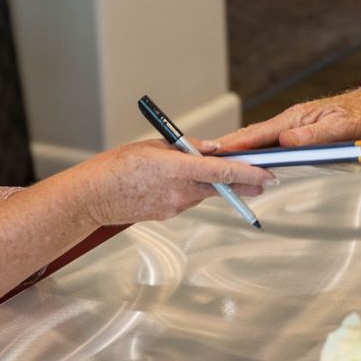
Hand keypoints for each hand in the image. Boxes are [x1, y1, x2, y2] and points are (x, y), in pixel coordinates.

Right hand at [81, 140, 275, 226]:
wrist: (91, 197)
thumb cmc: (116, 166)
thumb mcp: (153, 145)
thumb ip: (187, 147)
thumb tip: (212, 148)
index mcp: (177, 169)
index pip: (222, 171)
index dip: (249, 173)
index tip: (268, 174)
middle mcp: (179, 192)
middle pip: (221, 187)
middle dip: (244, 184)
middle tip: (264, 181)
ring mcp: (174, 207)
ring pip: (203, 193)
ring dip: (210, 183)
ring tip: (198, 169)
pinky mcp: (168, 215)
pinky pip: (187, 200)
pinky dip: (190, 190)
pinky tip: (175, 182)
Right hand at [205, 90, 360, 152]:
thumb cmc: (358, 116)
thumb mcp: (340, 127)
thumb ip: (313, 135)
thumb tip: (286, 141)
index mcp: (294, 119)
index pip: (259, 133)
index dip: (237, 145)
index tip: (216, 153)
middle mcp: (289, 121)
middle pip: (252, 135)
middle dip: (229, 147)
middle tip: (205, 160)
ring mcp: (292, 126)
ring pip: (259, 139)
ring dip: (240, 149)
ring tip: (218, 163)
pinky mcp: (297, 132)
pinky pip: (270, 142)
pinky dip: (255, 150)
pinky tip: (250, 160)